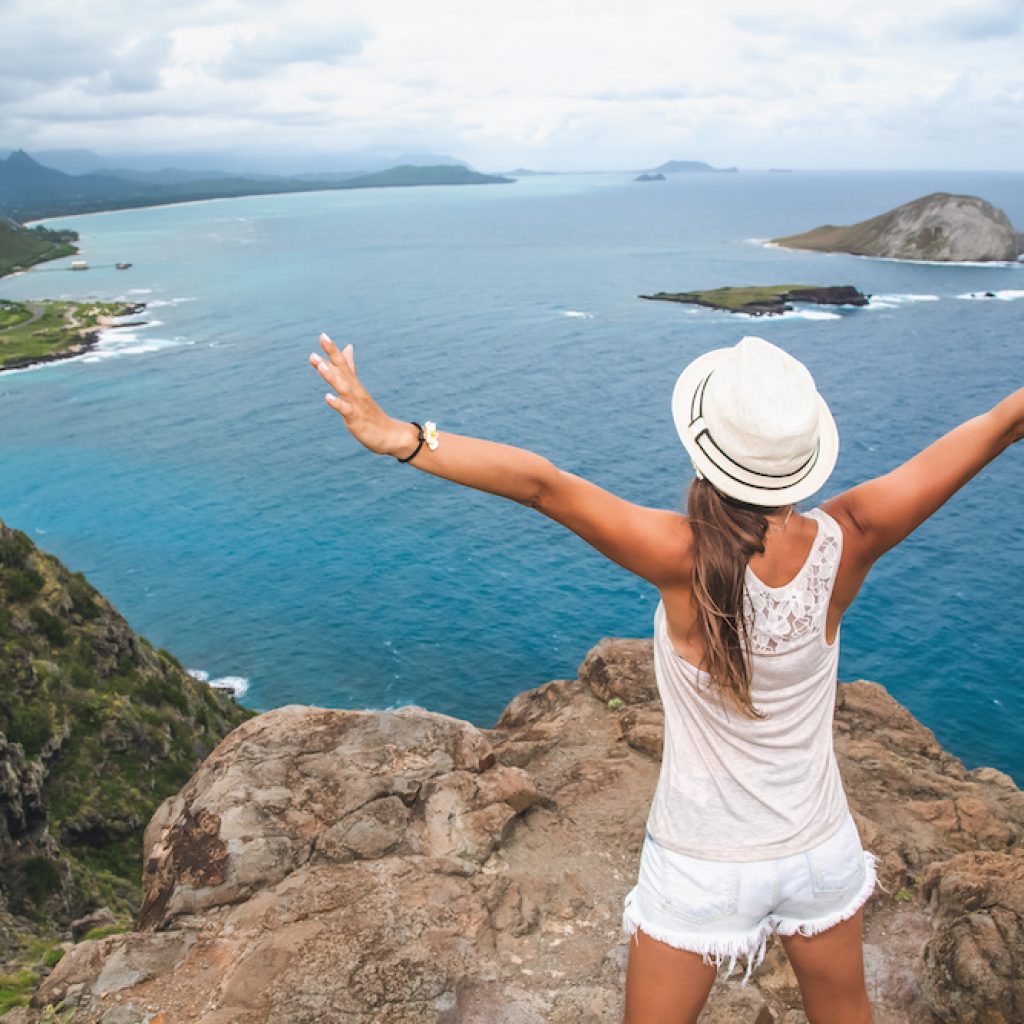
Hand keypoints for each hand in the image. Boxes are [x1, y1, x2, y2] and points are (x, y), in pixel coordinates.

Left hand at [309, 334, 410, 456]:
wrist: (391, 436)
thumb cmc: (371, 414)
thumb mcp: (358, 388)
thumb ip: (350, 368)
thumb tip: (348, 347)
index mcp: (354, 385)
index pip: (343, 364)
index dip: (333, 351)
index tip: (323, 335)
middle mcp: (355, 391)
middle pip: (343, 370)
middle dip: (332, 355)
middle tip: (323, 338)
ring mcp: (356, 404)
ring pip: (343, 387)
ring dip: (331, 376)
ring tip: (320, 365)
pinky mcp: (356, 419)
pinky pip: (346, 410)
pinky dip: (337, 403)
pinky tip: (327, 397)